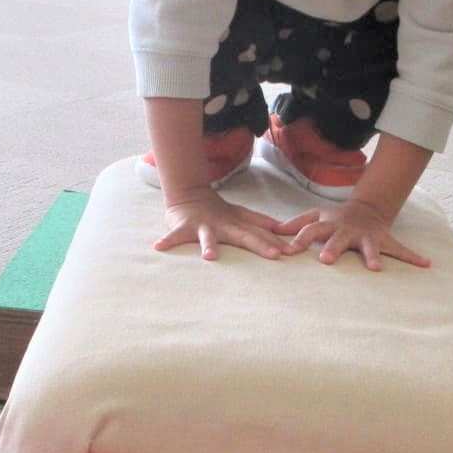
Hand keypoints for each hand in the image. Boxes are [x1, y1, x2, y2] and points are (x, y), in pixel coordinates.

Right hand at [155, 191, 295, 261]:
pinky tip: (159, 248)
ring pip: (207, 237)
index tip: (293, 252)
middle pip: (244, 236)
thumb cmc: (218, 211)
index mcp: (237, 225)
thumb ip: (261, 224)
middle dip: (260, 244)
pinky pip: (173, 236)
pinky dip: (166, 241)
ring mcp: (202, 227)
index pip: (260, 235)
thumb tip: (284, 230)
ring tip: (210, 257)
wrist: (189, 194)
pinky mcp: (182, 228)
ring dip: (208, 246)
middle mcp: (223, 226)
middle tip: (276, 254)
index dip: (276, 242)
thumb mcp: (241, 215)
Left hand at [279, 198, 431, 271]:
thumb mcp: (315, 216)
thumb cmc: (335, 218)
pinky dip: (414, 257)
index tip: (289, 251)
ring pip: (369, 247)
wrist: (366, 209)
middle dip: (333, 249)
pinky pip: (400, 249)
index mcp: (329, 225)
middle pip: (338, 239)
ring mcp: (367, 236)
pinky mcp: (384, 240)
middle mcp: (347, 231)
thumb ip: (295, 225)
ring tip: (376, 268)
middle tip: (326, 260)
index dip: (300, 240)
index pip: (311, 232)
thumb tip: (272, 231)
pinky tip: (426, 264)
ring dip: (372, 256)